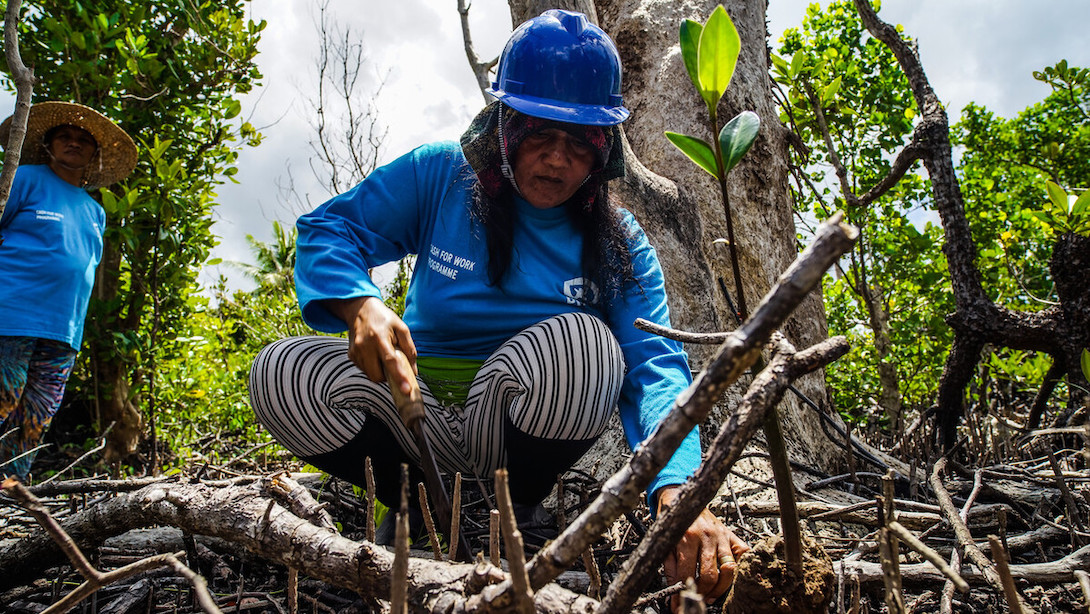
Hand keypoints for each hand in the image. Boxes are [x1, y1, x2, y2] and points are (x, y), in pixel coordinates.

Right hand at [325, 296, 416, 395]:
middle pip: (377, 375)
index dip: (399, 377)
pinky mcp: (351, 354)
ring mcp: (355, 351)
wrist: (360, 309)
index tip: (406, 390)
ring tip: (382, 355)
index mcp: (379, 337)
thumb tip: (414, 371)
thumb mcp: (401, 328)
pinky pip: (364, 369)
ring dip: (380, 371)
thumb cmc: (384, 318)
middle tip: (393, 366)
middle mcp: (364, 345)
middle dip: (387, 377)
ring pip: (370, 375)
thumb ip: (409, 349)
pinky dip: (372, 367)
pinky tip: (374, 354)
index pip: (390, 361)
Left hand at [657, 485, 749, 611]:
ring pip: (728, 569)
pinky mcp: (730, 534)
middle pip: (710, 575)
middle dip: (702, 593)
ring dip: (720, 587)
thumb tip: (672, 590)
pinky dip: (740, 568)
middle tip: (696, 599)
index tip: (676, 605)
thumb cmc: (672, 520)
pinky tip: (729, 577)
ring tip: (710, 595)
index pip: (686, 573)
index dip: (681, 592)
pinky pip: (743, 553)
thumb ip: (669, 566)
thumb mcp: (664, 542)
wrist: (681, 498)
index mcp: (687, 537)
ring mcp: (721, 535)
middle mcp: (706, 536)